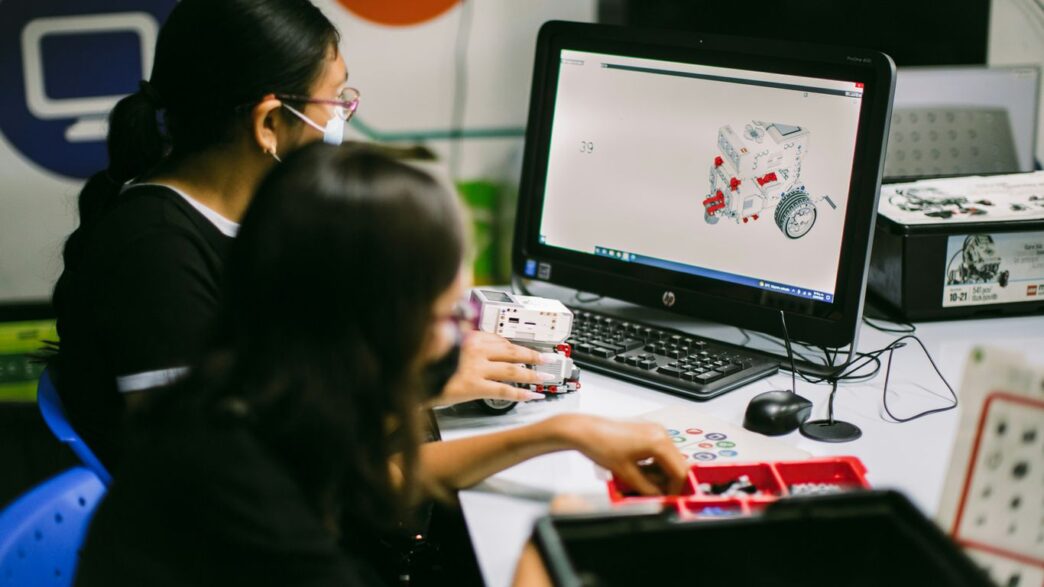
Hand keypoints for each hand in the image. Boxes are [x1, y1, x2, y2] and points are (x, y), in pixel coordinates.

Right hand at [432, 331, 552, 406]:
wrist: (409, 377)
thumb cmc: (426, 365)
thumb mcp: (446, 349)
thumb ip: (465, 348)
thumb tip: (483, 355)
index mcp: (468, 336)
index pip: (500, 340)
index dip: (517, 346)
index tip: (528, 349)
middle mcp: (474, 349)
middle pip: (512, 352)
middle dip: (533, 355)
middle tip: (549, 359)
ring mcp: (475, 367)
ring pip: (512, 370)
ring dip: (532, 374)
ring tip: (545, 378)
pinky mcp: (473, 386)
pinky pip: (503, 390)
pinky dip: (520, 393)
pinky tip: (531, 396)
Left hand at [558, 415, 688, 495]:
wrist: (585, 431)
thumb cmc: (601, 445)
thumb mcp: (626, 474)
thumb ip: (647, 489)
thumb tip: (660, 499)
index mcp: (659, 442)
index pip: (680, 471)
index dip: (676, 490)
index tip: (670, 500)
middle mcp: (660, 433)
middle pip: (677, 464)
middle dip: (670, 482)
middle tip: (661, 496)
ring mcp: (654, 431)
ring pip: (669, 459)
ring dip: (661, 474)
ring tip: (646, 484)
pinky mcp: (648, 432)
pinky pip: (660, 453)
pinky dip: (655, 465)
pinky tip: (642, 474)